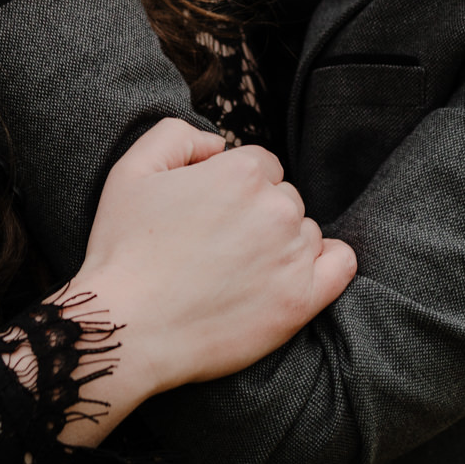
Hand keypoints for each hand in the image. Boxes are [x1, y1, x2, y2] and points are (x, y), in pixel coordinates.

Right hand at [62, 119, 357, 420]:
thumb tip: (218, 144)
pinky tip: (294, 274)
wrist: (126, 327)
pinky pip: (340, 264)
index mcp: (242, 171)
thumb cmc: (124, 249)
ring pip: (305, 232)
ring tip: (236, 271)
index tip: (208, 215)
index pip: (260, 166)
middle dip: (257, 215)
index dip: (231, 188)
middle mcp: (277, 208)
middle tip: (216, 246)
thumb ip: (178, 135)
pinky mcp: (301, 301)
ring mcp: (292, 256)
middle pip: (284, 198)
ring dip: (281, 244)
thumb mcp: (132, 169)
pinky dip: (326, 263)